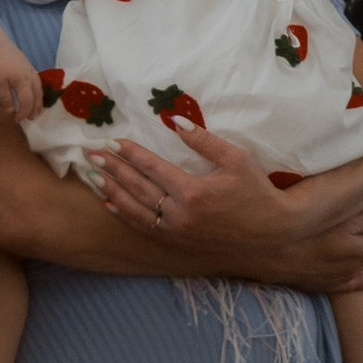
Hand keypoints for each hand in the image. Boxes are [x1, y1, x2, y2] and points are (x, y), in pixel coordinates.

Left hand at [0, 39, 42, 122]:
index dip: (23, 113)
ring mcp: (31, 71)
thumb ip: (5, 98)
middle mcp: (30, 77)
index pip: (27, 102)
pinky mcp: (29, 67)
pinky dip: (38, 91)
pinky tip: (35, 94)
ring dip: (39, 101)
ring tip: (37, 110)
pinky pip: (38, 82)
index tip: (17, 120)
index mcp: (22, 82)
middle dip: (35, 109)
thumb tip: (11, 111)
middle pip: (37, 96)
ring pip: (39, 89)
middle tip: (31, 119)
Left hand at [94, 126, 362, 291]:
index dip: (130, 154)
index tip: (112, 141)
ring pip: (136, 210)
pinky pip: (145, 227)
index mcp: (193, 192)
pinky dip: (124, 215)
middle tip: (90, 155)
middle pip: (138, 188)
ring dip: (112, 191)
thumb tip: (174, 120)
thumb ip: (203, 140)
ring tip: (93, 175)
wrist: (271, 231)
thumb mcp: (235, 159)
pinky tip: (110, 203)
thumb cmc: (256, 190)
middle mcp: (180, 215)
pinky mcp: (178, 242)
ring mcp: (177, 231)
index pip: (152, 169)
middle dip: (112, 170)